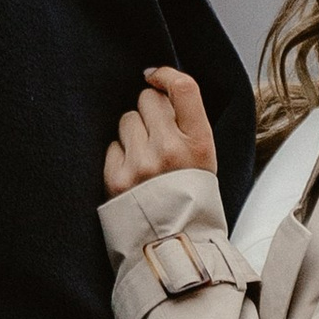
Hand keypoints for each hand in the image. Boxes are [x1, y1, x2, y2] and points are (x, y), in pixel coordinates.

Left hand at [102, 66, 217, 197]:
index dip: (165, 75)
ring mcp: (142, 165)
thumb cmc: (191, 197)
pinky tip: (133, 173)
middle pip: (148, 99)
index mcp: (200, 144)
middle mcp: (171, 151)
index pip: (184, 88)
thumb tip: (158, 88)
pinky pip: (112, 145)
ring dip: (134, 132)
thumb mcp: (206, 159)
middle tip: (157, 133)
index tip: (155, 77)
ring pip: (127, 119)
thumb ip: (188, 124)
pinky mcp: (117, 179)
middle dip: (150, 110)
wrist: (175, 243)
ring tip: (146, 157)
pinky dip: (120, 155)